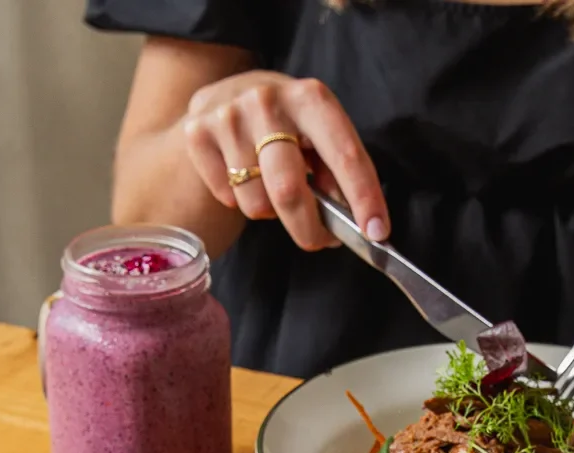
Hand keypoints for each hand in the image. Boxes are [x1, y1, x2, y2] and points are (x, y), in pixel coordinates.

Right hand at [180, 71, 387, 252]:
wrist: (225, 92)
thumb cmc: (284, 121)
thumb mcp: (316, 130)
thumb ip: (334, 168)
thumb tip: (350, 217)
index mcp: (310, 98)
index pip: (344, 155)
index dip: (364, 198)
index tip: (377, 232)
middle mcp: (268, 101)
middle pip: (289, 190)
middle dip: (308, 228)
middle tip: (317, 239)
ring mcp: (228, 116)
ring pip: (255, 202)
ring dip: (270, 212)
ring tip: (271, 188)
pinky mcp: (197, 133)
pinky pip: (226, 196)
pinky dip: (238, 200)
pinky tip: (242, 178)